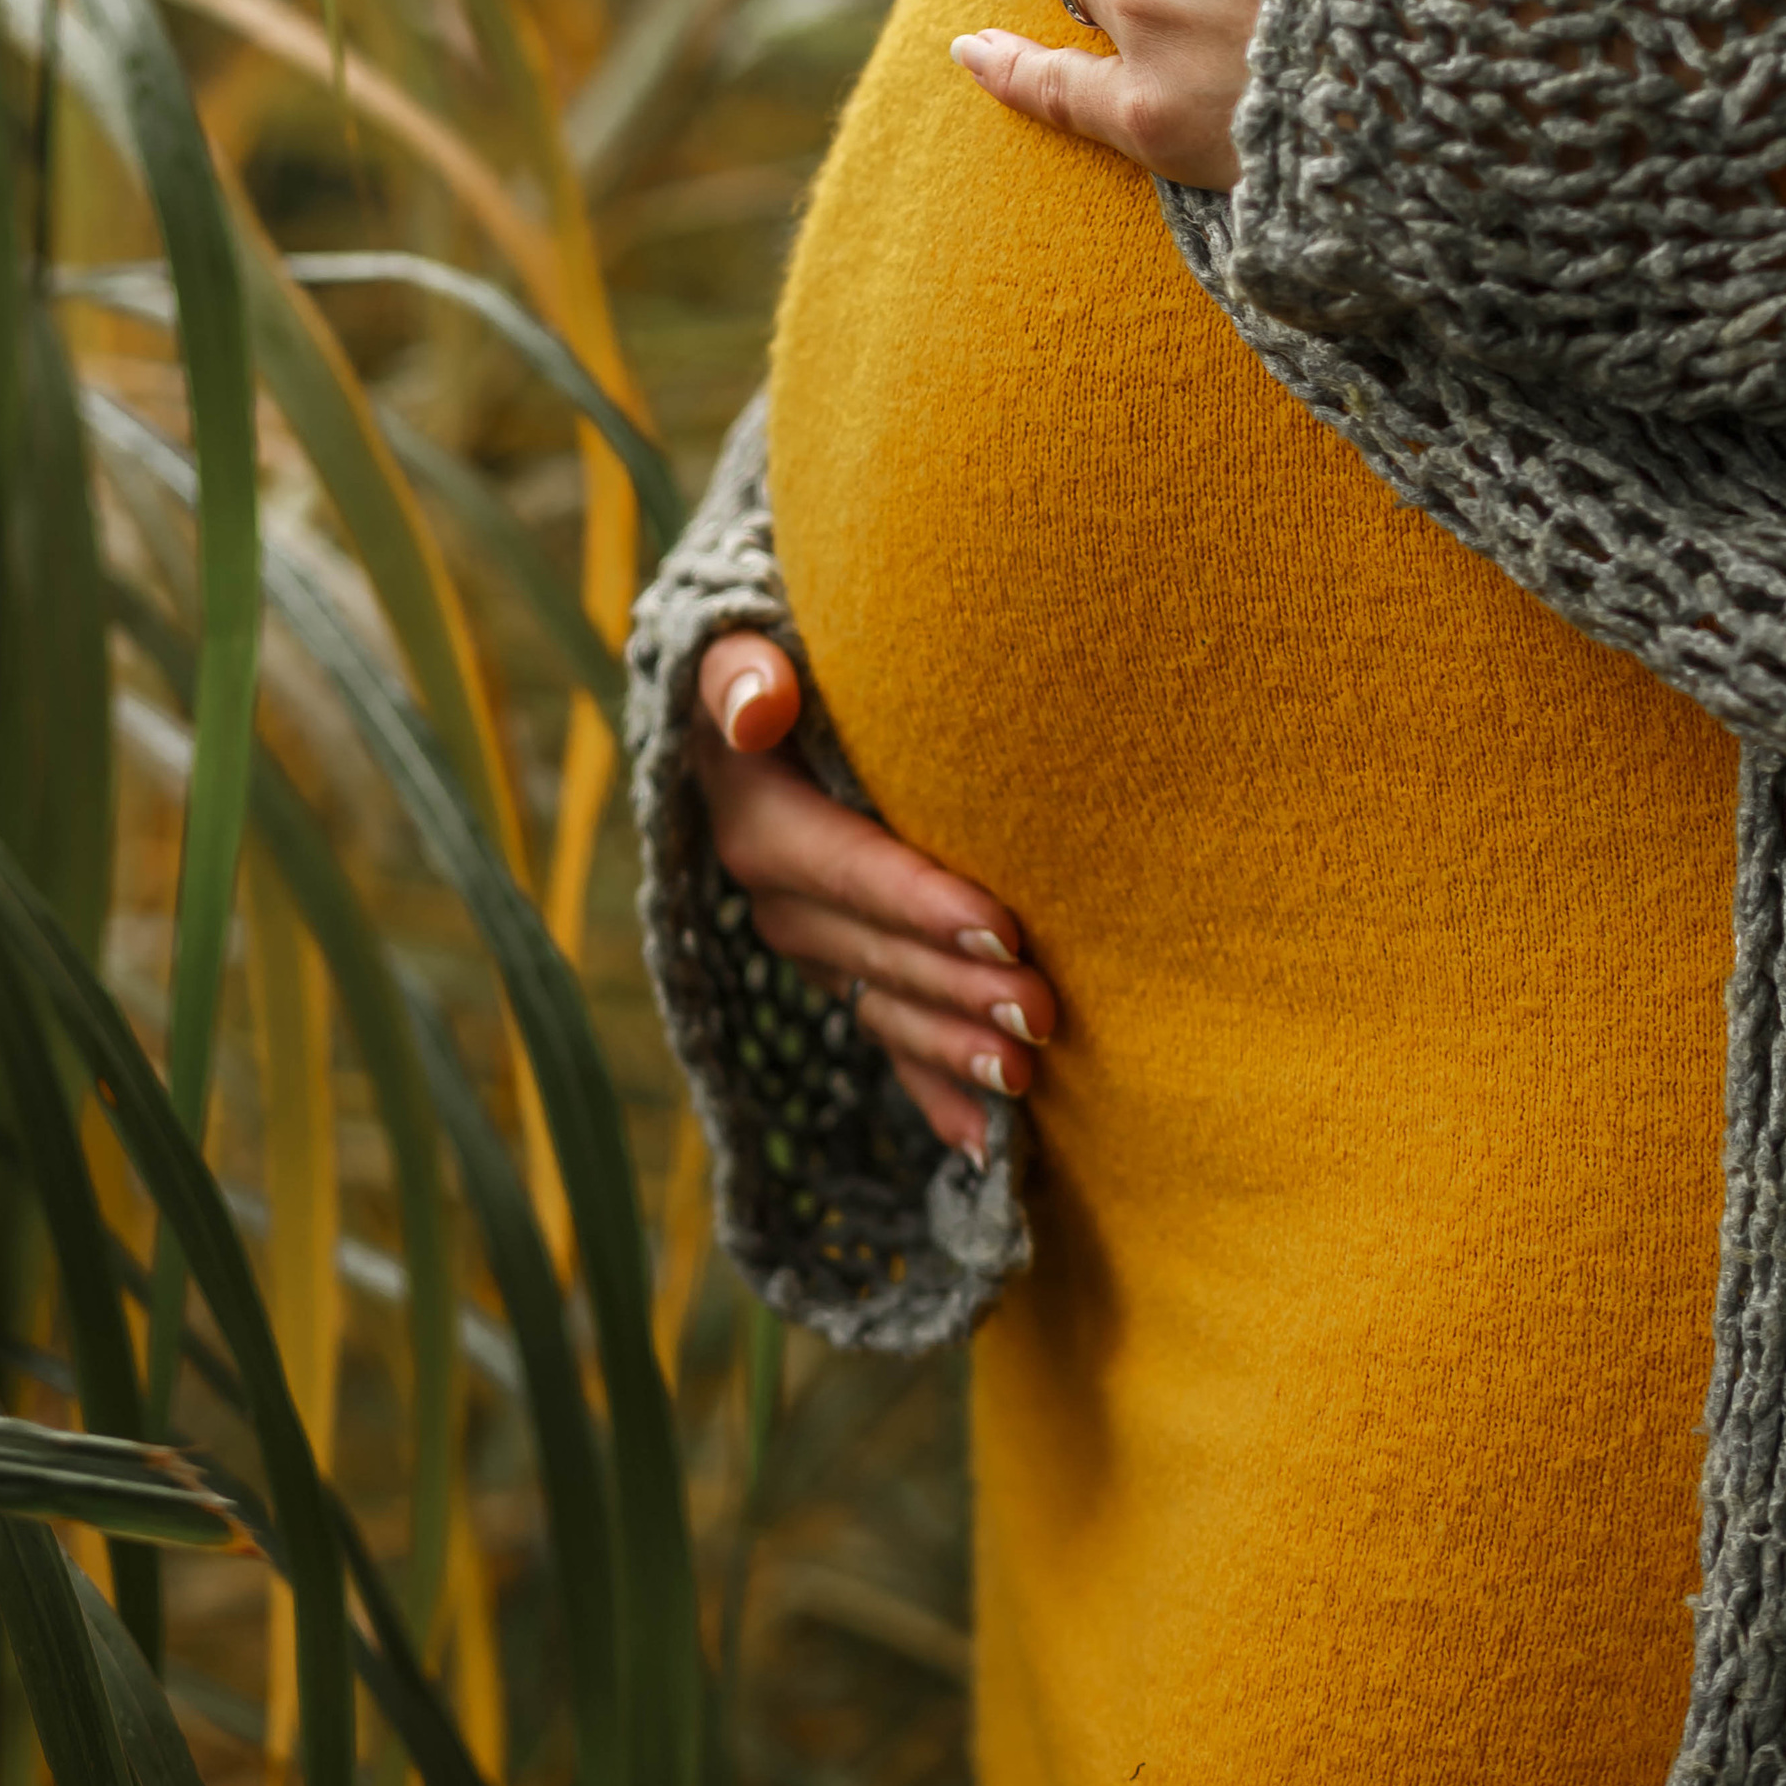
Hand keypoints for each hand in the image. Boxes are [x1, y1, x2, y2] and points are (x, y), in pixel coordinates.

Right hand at [693, 634, 1056, 1162]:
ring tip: (1023, 1080)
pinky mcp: (845, 967)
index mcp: (756, 816)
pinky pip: (886, 1035)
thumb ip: (743, 672)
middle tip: (1041, 1017)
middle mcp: (775, 893)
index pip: (842, 868)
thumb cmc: (788, 651)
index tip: (1002, 929)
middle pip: (871, 952)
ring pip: (884, 1003)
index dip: (918, 902)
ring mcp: (811, 940)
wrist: (780, 690)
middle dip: (955, 989)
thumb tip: (758, 705)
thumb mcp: (745, 641)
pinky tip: (985, 1143)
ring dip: (950, 1047)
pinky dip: (932, 1088)